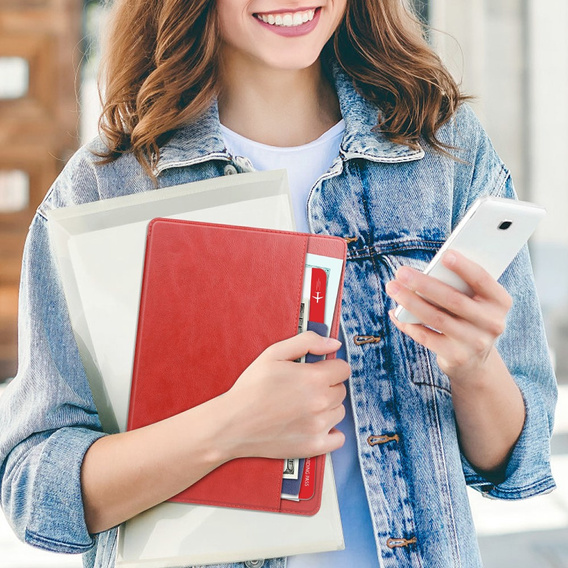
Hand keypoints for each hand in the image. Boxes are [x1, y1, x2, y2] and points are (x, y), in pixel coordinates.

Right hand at [221, 331, 349, 460]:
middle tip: (304, 388)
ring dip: (327, 407)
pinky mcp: (314, 446)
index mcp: (313, 378)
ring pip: (339, 411)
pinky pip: (339, 438)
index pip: (343, 369)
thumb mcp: (273, 353)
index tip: (317, 370)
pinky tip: (314, 424)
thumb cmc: (251, 388)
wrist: (232, 424)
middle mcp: (320, 403)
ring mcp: (319, 427)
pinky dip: (330, 431)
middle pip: (341, 390)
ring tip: (303, 406)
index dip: (329, 367)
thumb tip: (334, 343)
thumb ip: (307, 342)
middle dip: (327, 386)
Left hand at [385, 250, 512, 383]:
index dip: (464, 267)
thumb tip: (424, 273)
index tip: (445, 255)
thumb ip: (459, 287)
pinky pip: (426, 337)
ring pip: (436, 318)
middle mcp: (492, 323)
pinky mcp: (456, 356)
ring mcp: (475, 342)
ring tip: (393, 288)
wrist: (474, 361)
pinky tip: (395, 313)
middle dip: (424, 283)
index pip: (482, 280)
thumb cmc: (468, 318)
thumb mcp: (475, 302)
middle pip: (453, 299)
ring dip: (410, 301)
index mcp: (499, 302)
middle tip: (401, 272)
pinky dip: (408, 324)